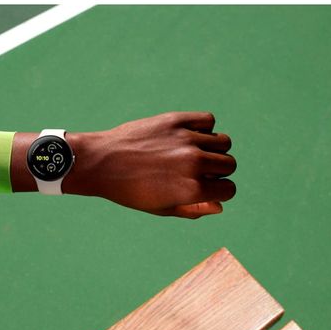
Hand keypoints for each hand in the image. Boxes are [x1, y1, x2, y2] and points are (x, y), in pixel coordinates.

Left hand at [65, 112, 235, 218]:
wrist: (101, 162)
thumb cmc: (129, 191)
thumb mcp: (161, 208)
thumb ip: (194, 209)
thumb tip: (220, 204)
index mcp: (192, 190)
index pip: (228, 190)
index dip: (218, 192)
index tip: (204, 188)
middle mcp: (194, 163)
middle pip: (229, 164)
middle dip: (218, 171)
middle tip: (196, 171)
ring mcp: (186, 140)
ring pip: (223, 142)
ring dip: (213, 149)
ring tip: (192, 153)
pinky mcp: (176, 120)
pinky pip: (208, 120)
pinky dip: (203, 128)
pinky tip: (187, 136)